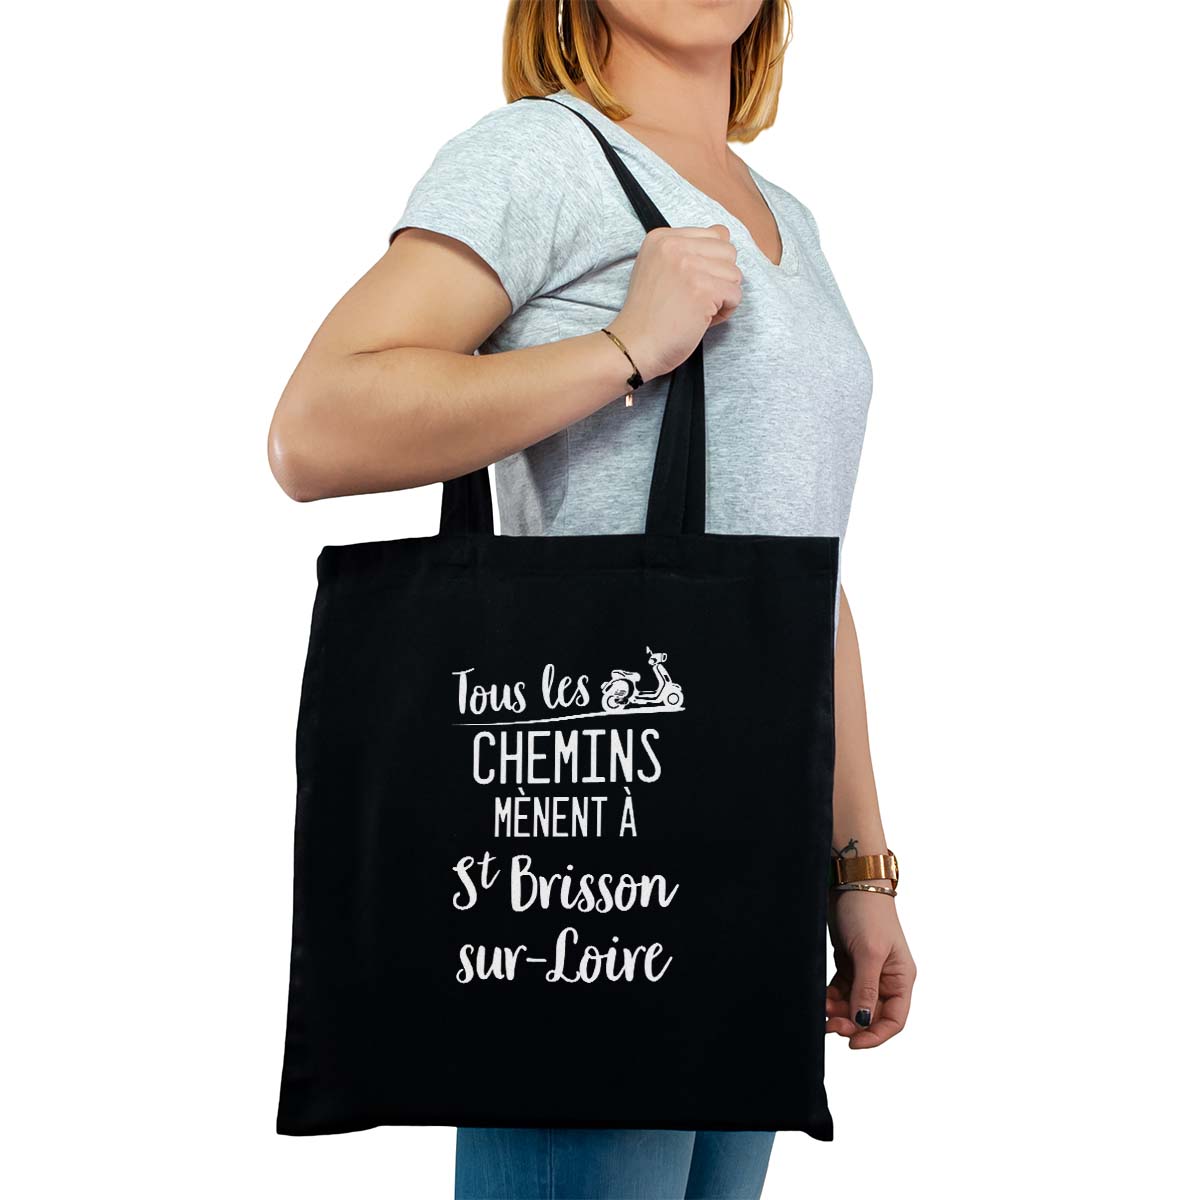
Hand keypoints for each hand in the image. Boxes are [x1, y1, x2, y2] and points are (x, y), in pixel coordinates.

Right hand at [607, 224, 741, 381]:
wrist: (634, 345)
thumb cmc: (649, 315)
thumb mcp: (658, 268)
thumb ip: (687, 250)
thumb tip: (725, 233)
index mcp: (662, 237)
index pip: (716, 234)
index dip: (711, 264)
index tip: (689, 284)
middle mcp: (674, 245)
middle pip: (728, 252)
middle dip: (720, 278)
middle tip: (695, 299)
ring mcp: (688, 266)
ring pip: (735, 274)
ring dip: (723, 297)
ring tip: (697, 310)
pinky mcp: (702, 289)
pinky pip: (735, 295)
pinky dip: (724, 312)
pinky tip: (701, 320)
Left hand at [826, 890, 915, 1048]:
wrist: (850, 882)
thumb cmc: (867, 913)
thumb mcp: (869, 953)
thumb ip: (866, 989)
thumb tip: (863, 1022)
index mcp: (901, 978)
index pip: (894, 1020)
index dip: (875, 1036)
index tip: (853, 1044)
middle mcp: (886, 978)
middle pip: (870, 1015)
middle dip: (851, 1024)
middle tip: (829, 1025)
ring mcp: (867, 971)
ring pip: (853, 1005)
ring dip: (838, 1012)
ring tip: (822, 1009)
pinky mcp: (849, 963)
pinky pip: (841, 991)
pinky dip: (831, 998)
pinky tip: (821, 999)